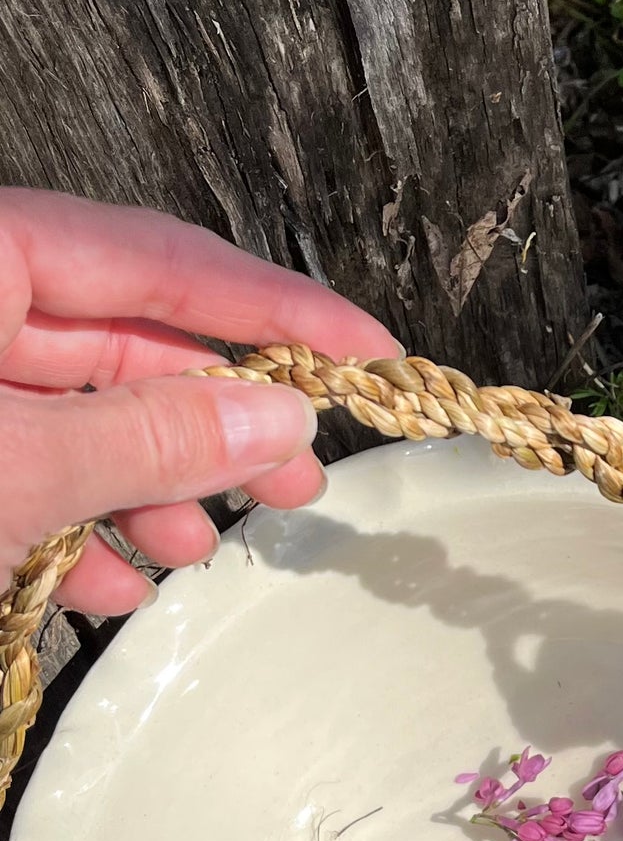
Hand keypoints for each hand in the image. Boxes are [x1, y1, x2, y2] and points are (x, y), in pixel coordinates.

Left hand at [0, 189, 400, 612]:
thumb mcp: (18, 470)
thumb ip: (148, 440)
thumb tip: (278, 419)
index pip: (164, 260)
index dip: (276, 308)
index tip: (368, 352)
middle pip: (123, 337)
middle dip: (213, 421)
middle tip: (297, 479)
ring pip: (73, 410)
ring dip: (146, 485)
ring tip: (200, 546)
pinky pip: (17, 464)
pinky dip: (68, 523)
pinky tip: (113, 581)